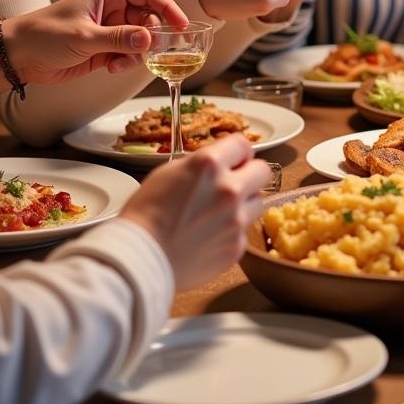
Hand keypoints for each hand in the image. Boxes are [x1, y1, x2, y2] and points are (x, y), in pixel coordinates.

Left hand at [0, 0, 189, 90]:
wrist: (18, 56)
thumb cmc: (45, 34)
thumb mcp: (85, 35)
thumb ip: (120, 38)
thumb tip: (151, 39)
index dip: (169, 9)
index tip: (182, 26)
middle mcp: (114, 8)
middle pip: (150, 19)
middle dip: (152, 37)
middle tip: (150, 52)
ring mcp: (111, 29)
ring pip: (142, 39)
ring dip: (137, 53)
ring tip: (118, 63)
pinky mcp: (106, 48)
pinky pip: (130, 54)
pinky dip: (126, 62)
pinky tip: (110, 67)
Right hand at [120, 133, 270, 289]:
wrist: (140, 260)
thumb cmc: (146, 215)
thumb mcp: (169, 172)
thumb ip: (202, 164)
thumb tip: (220, 162)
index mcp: (209, 165)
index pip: (243, 144)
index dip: (236, 152)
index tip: (233, 159)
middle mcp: (229, 189)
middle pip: (262, 171)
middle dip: (249, 174)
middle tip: (234, 182)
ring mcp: (236, 220)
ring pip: (258, 201)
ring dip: (244, 203)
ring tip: (219, 212)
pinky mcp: (237, 246)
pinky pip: (244, 231)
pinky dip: (232, 231)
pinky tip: (210, 236)